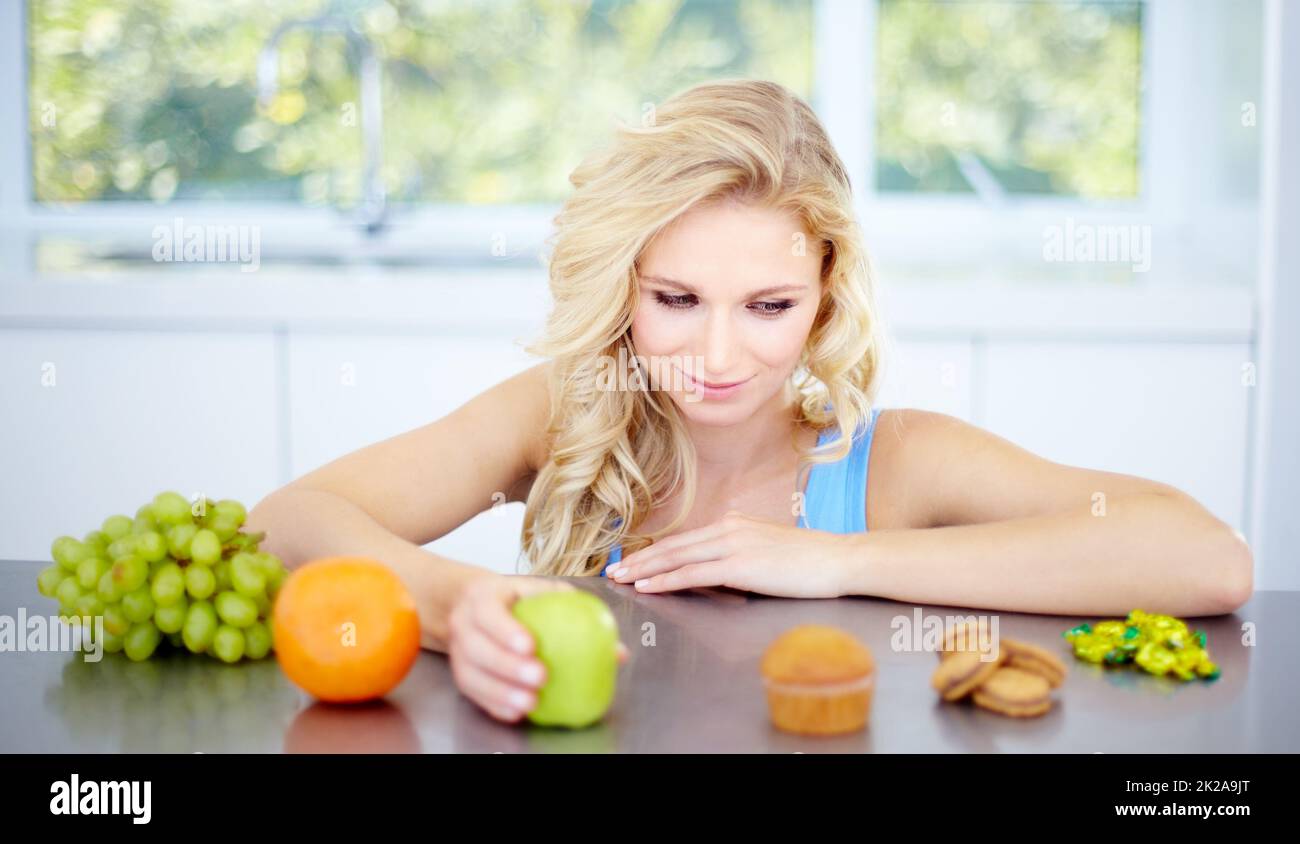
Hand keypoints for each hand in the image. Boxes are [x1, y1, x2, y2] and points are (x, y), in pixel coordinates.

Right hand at [447, 575, 628, 723]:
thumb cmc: (517, 599)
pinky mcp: (461, 674)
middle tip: (539, 677)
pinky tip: (516, 713)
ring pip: (471, 676)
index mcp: (483, 597)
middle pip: (477, 648)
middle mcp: (464, 624)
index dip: (506, 630)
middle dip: (506, 666)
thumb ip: (577, 613)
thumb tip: (617, 651)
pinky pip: (474, 693)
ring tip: (530, 703)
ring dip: (500, 692)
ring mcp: (459, 651)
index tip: (531, 646)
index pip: (489, 612)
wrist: (473, 606)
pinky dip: (494, 704)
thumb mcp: (543, 593)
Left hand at [605, 511, 850, 597]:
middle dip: (640, 559)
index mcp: (734, 524)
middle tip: (613, 570)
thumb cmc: (809, 561)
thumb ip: (741, 553)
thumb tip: (720, 568)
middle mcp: (728, 528)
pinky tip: (648, 586)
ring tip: (621, 578)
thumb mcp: (768, 550)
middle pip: (673, 546)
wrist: (838, 559)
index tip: (632, 560)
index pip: (685, 539)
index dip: (655, 551)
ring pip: (677, 557)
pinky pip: (693, 573)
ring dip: (644, 569)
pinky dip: (666, 580)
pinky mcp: (739, 565)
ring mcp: (733, 544)